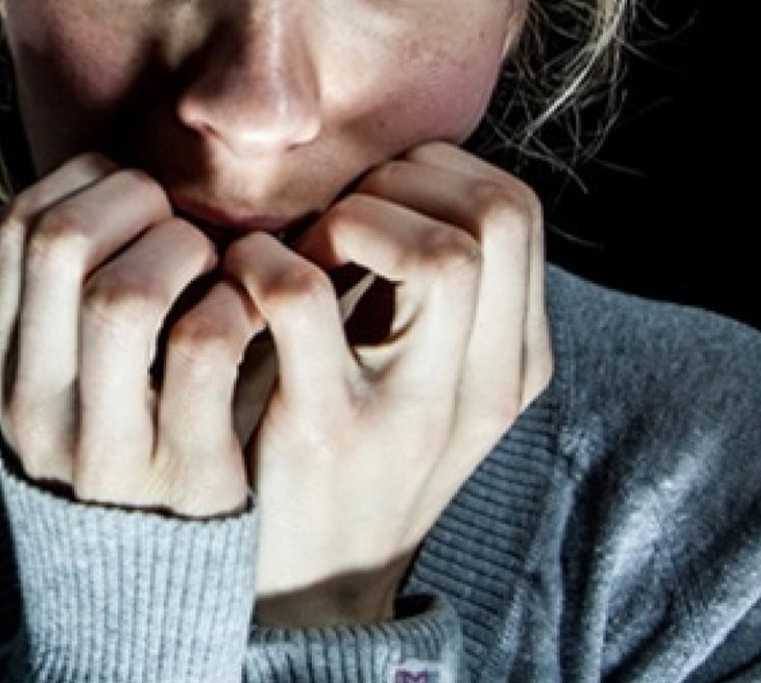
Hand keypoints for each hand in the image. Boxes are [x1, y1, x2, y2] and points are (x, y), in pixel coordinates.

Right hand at [0, 152, 263, 517]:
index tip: (137, 195)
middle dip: (135, 202)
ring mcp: (109, 444)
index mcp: (6, 365)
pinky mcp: (186, 472)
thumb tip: (117, 179)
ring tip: (211, 266)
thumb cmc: (122, 438)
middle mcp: (40, 403)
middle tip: (177, 223)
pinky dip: (234, 306)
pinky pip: (205, 347)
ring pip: (125, 297)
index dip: (88, 183)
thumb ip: (72, 294)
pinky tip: (247, 312)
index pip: (20, 226)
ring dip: (184, 252)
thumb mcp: (66, 375)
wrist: (144, 584)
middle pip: (63, 245)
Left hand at [227, 142, 551, 625]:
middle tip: (342, 217)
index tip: (377, 198)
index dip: (439, 173)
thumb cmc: (357, 450)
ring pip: (441, 254)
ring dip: (354, 217)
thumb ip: (434, 295)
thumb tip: (388, 178)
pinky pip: (305, 296)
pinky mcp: (328, 431)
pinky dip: (263, 261)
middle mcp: (484, 386)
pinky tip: (243, 278)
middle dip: (405, 181)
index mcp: (512, 363)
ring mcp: (415, 412)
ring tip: (307, 250)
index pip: (517, 210)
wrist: (316, 587)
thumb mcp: (430, 380)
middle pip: (499, 215)